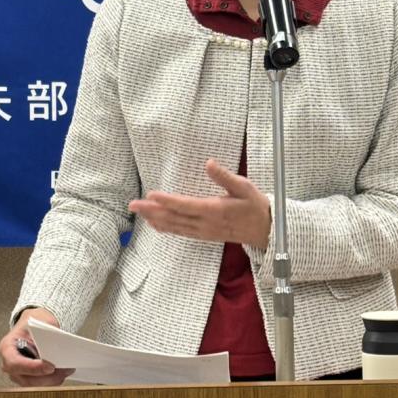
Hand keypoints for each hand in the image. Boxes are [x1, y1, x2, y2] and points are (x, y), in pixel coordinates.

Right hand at [0, 307, 74, 386]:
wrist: (32, 325)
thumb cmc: (33, 323)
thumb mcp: (39, 321)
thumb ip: (46, 332)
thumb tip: (58, 343)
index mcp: (7, 347)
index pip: (14, 363)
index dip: (32, 368)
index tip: (50, 366)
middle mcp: (9, 364)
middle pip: (25, 378)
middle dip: (46, 377)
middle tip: (64, 370)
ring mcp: (17, 373)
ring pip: (34, 384)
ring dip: (51, 380)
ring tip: (67, 370)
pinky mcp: (27, 378)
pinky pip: (39, 383)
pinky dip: (51, 380)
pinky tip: (63, 372)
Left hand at [129, 158, 270, 248]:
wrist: (264, 230)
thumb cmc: (254, 205)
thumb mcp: (244, 187)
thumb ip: (225, 177)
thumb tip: (209, 163)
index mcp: (214, 210)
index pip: (186, 205)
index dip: (167, 200)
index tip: (151, 194)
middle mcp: (205, 224)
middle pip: (174, 218)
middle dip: (152, 211)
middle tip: (133, 204)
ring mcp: (203, 232)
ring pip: (175, 226)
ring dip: (155, 219)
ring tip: (139, 211)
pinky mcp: (203, 235)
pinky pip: (180, 232)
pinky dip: (165, 227)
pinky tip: (155, 224)